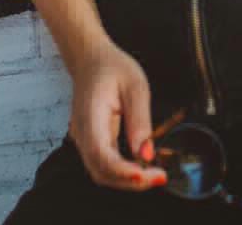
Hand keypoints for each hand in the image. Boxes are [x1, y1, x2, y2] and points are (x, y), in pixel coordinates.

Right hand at [65, 38, 168, 191]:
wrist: (91, 60)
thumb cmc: (112, 67)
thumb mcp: (135, 86)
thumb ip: (140, 120)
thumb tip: (147, 154)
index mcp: (90, 115)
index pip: (100, 154)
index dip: (122, 171)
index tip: (145, 174)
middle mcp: (82, 132)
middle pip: (101, 171)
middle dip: (130, 181)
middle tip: (159, 177)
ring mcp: (84, 140)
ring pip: (102, 172)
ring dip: (127, 180)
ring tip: (154, 174)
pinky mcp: (92, 142)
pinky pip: (105, 164)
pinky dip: (123, 171)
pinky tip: (142, 167)